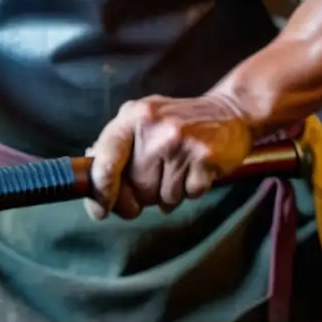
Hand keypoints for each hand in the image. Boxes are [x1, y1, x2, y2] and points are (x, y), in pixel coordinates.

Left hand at [85, 94, 253, 220]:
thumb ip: (114, 147)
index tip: (100, 209)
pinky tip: (195, 172)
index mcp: (131, 117)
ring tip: (179, 170)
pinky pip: (188, 195)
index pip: (106, 160)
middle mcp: (154, 128)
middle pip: (136, 185)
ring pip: (162, 195)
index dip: (101, 189)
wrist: (230, 111)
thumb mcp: (141, 122)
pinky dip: (190, 191)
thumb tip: (91, 180)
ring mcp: (181, 142)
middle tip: (157, 179)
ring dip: (168, 193)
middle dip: (143, 193)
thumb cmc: (176, 124)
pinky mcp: (206, 157)